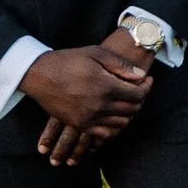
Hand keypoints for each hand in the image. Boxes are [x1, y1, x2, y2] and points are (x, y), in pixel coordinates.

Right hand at [23, 36, 152, 166]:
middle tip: (139, 90)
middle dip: (140, 100)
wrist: (39, 75)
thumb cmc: (68, 60)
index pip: (138, 94)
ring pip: (120, 124)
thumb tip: (141, 75)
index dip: (147, 87)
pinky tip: (114, 116)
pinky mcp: (79, 125)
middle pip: (132, 110)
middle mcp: (99, 106)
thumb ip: (121, 66)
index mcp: (105, 86)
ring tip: (128, 102)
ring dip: (129, 114)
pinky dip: (114, 128)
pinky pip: (104, 134)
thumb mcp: (96, 53)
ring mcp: (89, 118)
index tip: (148, 80)